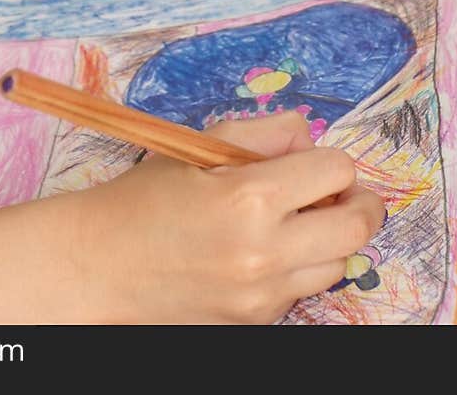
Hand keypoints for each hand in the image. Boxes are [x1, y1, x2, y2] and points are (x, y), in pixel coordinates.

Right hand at [76, 112, 384, 324]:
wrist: (99, 267)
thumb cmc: (142, 200)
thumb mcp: (197, 149)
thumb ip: (262, 134)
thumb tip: (307, 136)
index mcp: (249, 197)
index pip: (335, 170)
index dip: (330, 160)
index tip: (316, 161)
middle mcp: (264, 251)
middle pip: (356, 226)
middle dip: (358, 202)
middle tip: (340, 193)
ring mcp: (262, 294)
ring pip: (338, 263)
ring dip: (330, 237)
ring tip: (299, 220)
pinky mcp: (256, 321)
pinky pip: (302, 289)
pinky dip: (299, 266)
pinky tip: (265, 250)